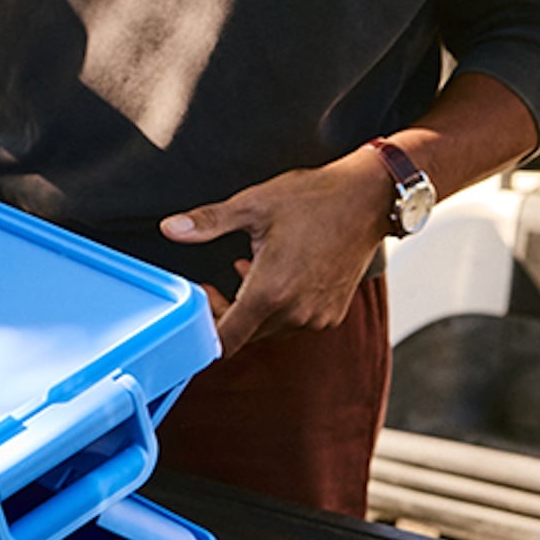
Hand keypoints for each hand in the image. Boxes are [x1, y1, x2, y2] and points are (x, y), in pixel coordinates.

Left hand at [159, 146, 391, 357]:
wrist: (370, 199)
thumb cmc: (313, 199)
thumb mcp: (252, 205)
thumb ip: (208, 223)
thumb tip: (170, 229)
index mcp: (271, 292)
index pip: (226, 340)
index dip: (204, 329)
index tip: (199, 301)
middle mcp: (296, 313)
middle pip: (245, 335)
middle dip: (224, 313)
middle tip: (214, 283)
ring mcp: (317, 316)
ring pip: (268, 329)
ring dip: (251, 308)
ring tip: (247, 267)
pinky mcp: (333, 313)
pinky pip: (294, 322)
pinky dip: (278, 306)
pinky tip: (275, 274)